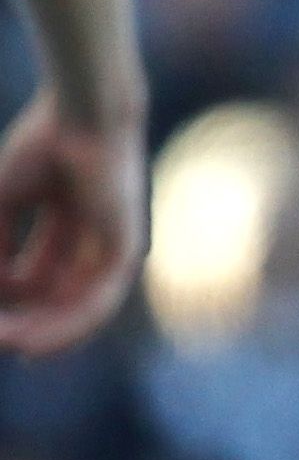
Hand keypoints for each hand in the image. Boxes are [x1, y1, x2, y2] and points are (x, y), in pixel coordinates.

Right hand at [0, 91, 142, 353]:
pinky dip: (67, 324)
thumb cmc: (42, 147)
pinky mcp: (125, 252)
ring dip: (43, 330)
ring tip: (9, 344)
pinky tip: (35, 339)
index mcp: (73, 228)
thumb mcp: (4, 202)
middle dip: (26, 320)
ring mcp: (114, 249)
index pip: (42, 278)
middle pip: (61, 297)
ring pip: (81, 308)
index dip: (12, 301)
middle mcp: (97, 243)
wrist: (80, 116)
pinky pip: (98, 303)